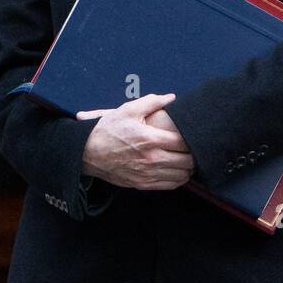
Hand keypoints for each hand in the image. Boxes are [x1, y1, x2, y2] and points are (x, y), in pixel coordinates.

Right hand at [79, 93, 193, 190]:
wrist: (87, 152)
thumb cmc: (108, 130)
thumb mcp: (128, 110)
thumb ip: (152, 102)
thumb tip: (171, 97)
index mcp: (150, 139)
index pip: (183, 142)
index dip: (192, 138)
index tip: (194, 134)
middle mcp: (152, 159)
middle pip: (187, 161)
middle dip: (194, 154)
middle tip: (194, 147)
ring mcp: (148, 174)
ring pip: (181, 175)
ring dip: (188, 168)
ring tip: (188, 158)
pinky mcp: (143, 184)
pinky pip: (170, 185)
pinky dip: (179, 178)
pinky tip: (178, 170)